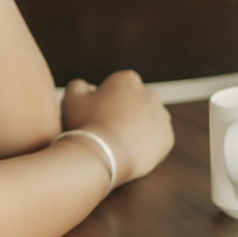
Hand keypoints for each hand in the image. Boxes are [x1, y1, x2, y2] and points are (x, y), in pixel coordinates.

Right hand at [60, 71, 172, 185]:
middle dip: (126, 110)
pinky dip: (146, 144)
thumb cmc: (85, 125)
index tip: (96, 114)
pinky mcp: (167, 138)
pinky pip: (156, 139)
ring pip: (149, 119)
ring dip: (138, 126)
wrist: (103, 157)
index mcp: (128, 79)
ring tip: (119, 141)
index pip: (117, 86)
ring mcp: (161, 116)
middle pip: (137, 100)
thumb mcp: (70, 99)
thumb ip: (78, 86)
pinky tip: (129, 151)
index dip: (105, 99)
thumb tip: (87, 87)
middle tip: (108, 128)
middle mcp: (150, 93)